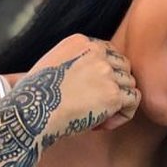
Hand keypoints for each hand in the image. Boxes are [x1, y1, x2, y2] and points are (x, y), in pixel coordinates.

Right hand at [18, 33, 139, 140]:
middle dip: (114, 87)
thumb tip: (80, 81)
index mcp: (80, 42)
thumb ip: (70, 63)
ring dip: (118, 104)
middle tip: (96, 107)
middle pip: (123, 66)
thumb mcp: (48, 65)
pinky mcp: (113, 94)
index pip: (108, 53)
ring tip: (97, 119)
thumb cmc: (33, 98)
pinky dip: (124, 114)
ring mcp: (107, 72)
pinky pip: (133, 101)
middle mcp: (96, 52)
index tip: (92, 92)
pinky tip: (106, 123)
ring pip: (129, 84)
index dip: (105, 74)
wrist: (32, 112)